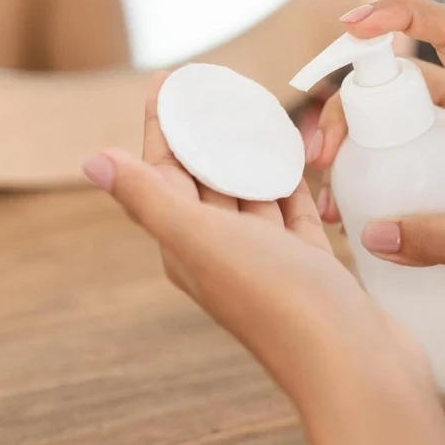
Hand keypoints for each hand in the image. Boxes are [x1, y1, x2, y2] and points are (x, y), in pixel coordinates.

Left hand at [82, 72, 429, 405]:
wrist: (354, 366)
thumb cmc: (279, 302)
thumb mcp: (205, 242)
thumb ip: (149, 201)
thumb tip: (90, 160)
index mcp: (187, 248)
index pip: (163, 174)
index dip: (163, 125)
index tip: (170, 79)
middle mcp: (222, 254)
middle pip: (206, 181)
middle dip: (206, 134)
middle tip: (218, 88)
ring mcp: (269, 261)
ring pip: (251, 195)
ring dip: (248, 155)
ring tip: (257, 112)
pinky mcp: (309, 265)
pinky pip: (292, 212)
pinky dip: (290, 182)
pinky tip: (294, 157)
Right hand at [307, 0, 444, 310]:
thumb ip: (439, 241)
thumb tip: (369, 235)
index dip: (401, 13)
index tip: (352, 26)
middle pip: (409, 82)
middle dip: (357, 108)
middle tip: (326, 159)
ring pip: (408, 120)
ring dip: (366, 145)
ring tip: (336, 197)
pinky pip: (420, 154)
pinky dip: (387, 171)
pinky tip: (367, 212)